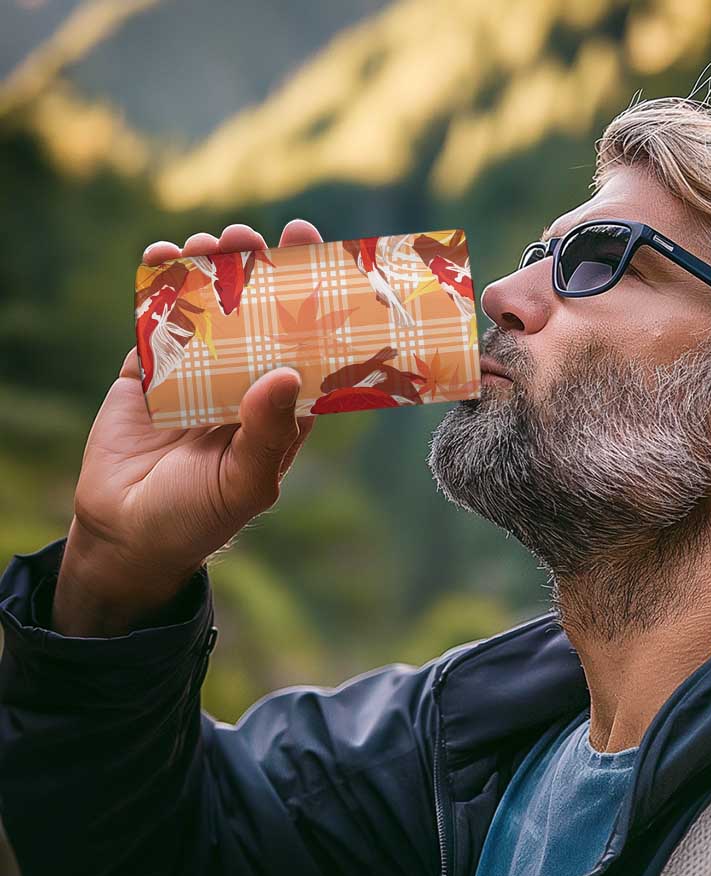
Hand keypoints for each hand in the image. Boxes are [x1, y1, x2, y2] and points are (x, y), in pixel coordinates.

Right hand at [52, 220, 322, 635]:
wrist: (126, 534)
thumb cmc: (199, 516)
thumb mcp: (244, 482)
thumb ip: (267, 432)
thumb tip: (285, 373)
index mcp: (279, 407)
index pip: (304, 344)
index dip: (312, 300)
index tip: (315, 254)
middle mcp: (243, 382)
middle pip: (256, 314)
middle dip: (257, 271)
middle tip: (252, 237)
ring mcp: (195, 373)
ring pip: (208, 309)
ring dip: (209, 270)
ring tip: (210, 242)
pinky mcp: (149, 371)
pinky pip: (157, 321)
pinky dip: (158, 287)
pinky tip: (162, 255)